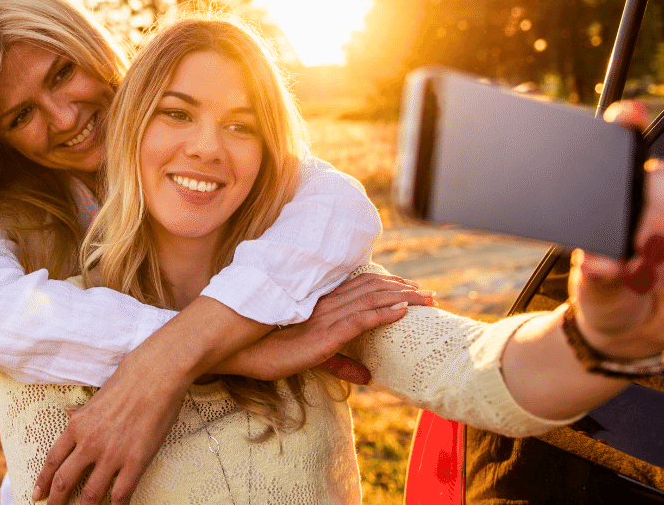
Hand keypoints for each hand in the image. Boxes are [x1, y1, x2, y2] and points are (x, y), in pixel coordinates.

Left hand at [32, 353, 187, 504]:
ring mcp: (111, 454)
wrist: (155, 375)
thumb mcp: (96, 396)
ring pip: (90, 495)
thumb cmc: (129, 380)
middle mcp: (89, 443)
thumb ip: (82, 411)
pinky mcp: (135, 461)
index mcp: (77, 426)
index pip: (53, 460)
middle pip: (65, 482)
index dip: (43, 481)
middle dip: (57, 502)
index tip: (38, 495)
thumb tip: (69, 412)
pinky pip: (120, 495)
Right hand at [221, 269, 435, 382]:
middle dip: (404, 290)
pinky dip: (383, 314)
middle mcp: (325, 305)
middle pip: (373, 289)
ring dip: (402, 298)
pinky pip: (359, 319)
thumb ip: (341, 363)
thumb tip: (367, 377)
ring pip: (371, 300)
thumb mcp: (312, 359)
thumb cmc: (263, 352)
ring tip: (426, 299)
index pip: (362, 288)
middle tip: (429, 295)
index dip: (389, 287)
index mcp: (320, 305)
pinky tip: (402, 312)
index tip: (412, 291)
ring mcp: (324, 317)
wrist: (233, 348)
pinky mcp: (323, 333)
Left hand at [568, 101, 663, 358]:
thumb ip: (598, 275)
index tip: (628, 113)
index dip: (628, 126)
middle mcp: (647, 199)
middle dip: (657, 215)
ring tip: (648, 278)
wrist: (627, 331)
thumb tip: (598, 265)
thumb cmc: (603, 297)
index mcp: (612, 198)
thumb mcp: (593, 289)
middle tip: (644, 252)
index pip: (621, 153)